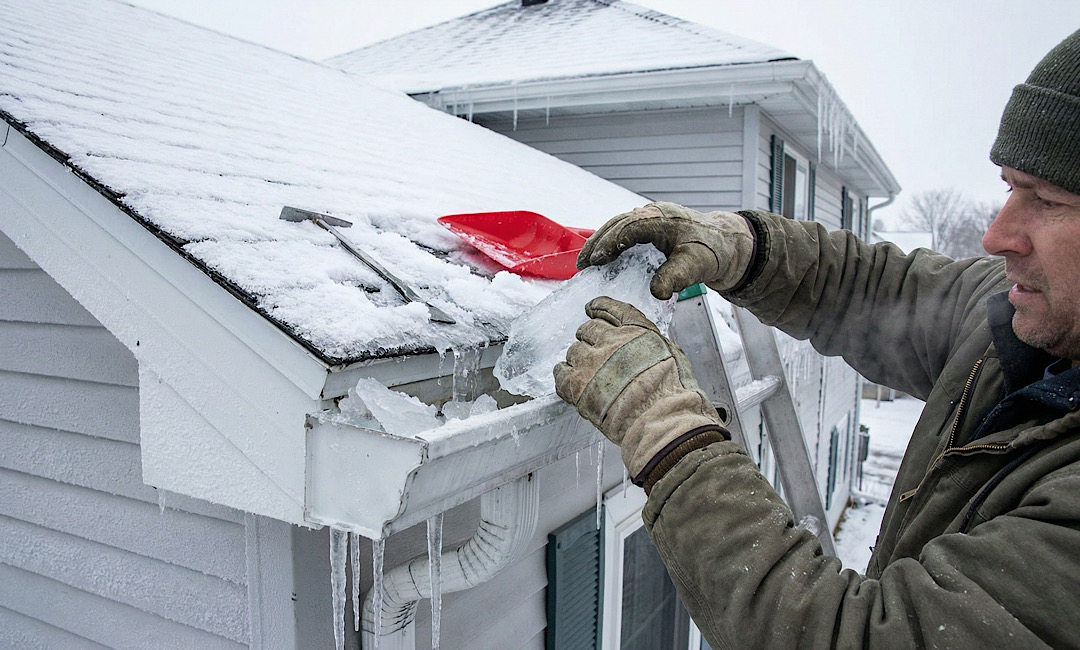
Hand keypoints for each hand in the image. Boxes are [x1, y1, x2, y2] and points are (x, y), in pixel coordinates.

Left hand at [554, 296, 724, 483]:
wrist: (662, 420)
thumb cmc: (674, 393)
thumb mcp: (672, 353)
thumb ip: (650, 342)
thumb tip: (639, 343)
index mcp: (635, 332)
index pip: (612, 310)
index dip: (599, 307)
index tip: (592, 308)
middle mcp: (611, 342)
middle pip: (588, 330)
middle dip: (589, 337)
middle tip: (593, 349)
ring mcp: (592, 364)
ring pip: (574, 351)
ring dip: (579, 358)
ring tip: (587, 371)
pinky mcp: (578, 387)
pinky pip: (561, 375)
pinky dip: (563, 376)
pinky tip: (568, 381)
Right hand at [577, 202, 754, 298]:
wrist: (728, 244)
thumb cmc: (713, 251)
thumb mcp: (696, 266)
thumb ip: (676, 277)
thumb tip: (656, 291)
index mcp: (661, 218)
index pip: (627, 227)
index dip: (609, 243)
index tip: (595, 260)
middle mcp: (653, 214)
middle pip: (617, 223)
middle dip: (597, 242)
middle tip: (581, 263)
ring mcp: (652, 218)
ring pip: (619, 225)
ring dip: (601, 241)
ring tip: (586, 261)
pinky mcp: (652, 227)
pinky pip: (626, 231)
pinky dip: (612, 242)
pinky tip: (604, 258)